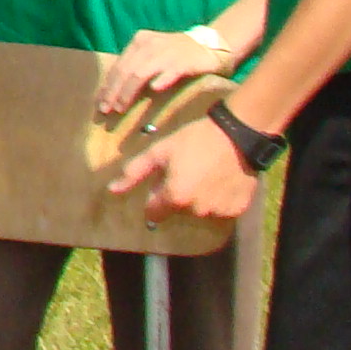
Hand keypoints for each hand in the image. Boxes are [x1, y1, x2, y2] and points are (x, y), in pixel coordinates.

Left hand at [96, 27, 231, 115]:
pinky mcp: (184, 62)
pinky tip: (153, 91)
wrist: (209, 45)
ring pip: (140, 73)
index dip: (108, 85)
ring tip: (121, 108)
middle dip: (113, 91)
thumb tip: (113, 90)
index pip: (118, 65)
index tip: (99, 103)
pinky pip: (168, 72)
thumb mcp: (152, 54)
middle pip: (125, 70)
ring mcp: (166, 52)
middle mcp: (150, 44)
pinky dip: (160, 81)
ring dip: (128, 92)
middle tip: (106, 110)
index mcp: (140, 41)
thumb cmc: (176, 54)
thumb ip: (136, 66)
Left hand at [112, 109, 258, 224]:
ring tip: (205, 174)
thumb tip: (112, 191)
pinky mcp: (238, 210)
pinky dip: (219, 200)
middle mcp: (197, 211)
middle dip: (178, 195)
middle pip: (178, 211)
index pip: (155, 213)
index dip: (155, 197)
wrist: (237, 136)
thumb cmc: (194, 140)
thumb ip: (134, 173)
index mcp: (175, 198)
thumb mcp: (159, 151)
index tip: (162, 182)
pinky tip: (221, 180)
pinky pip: (221, 211)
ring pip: (200, 211)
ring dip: (198, 198)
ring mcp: (219, 213)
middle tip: (186, 171)